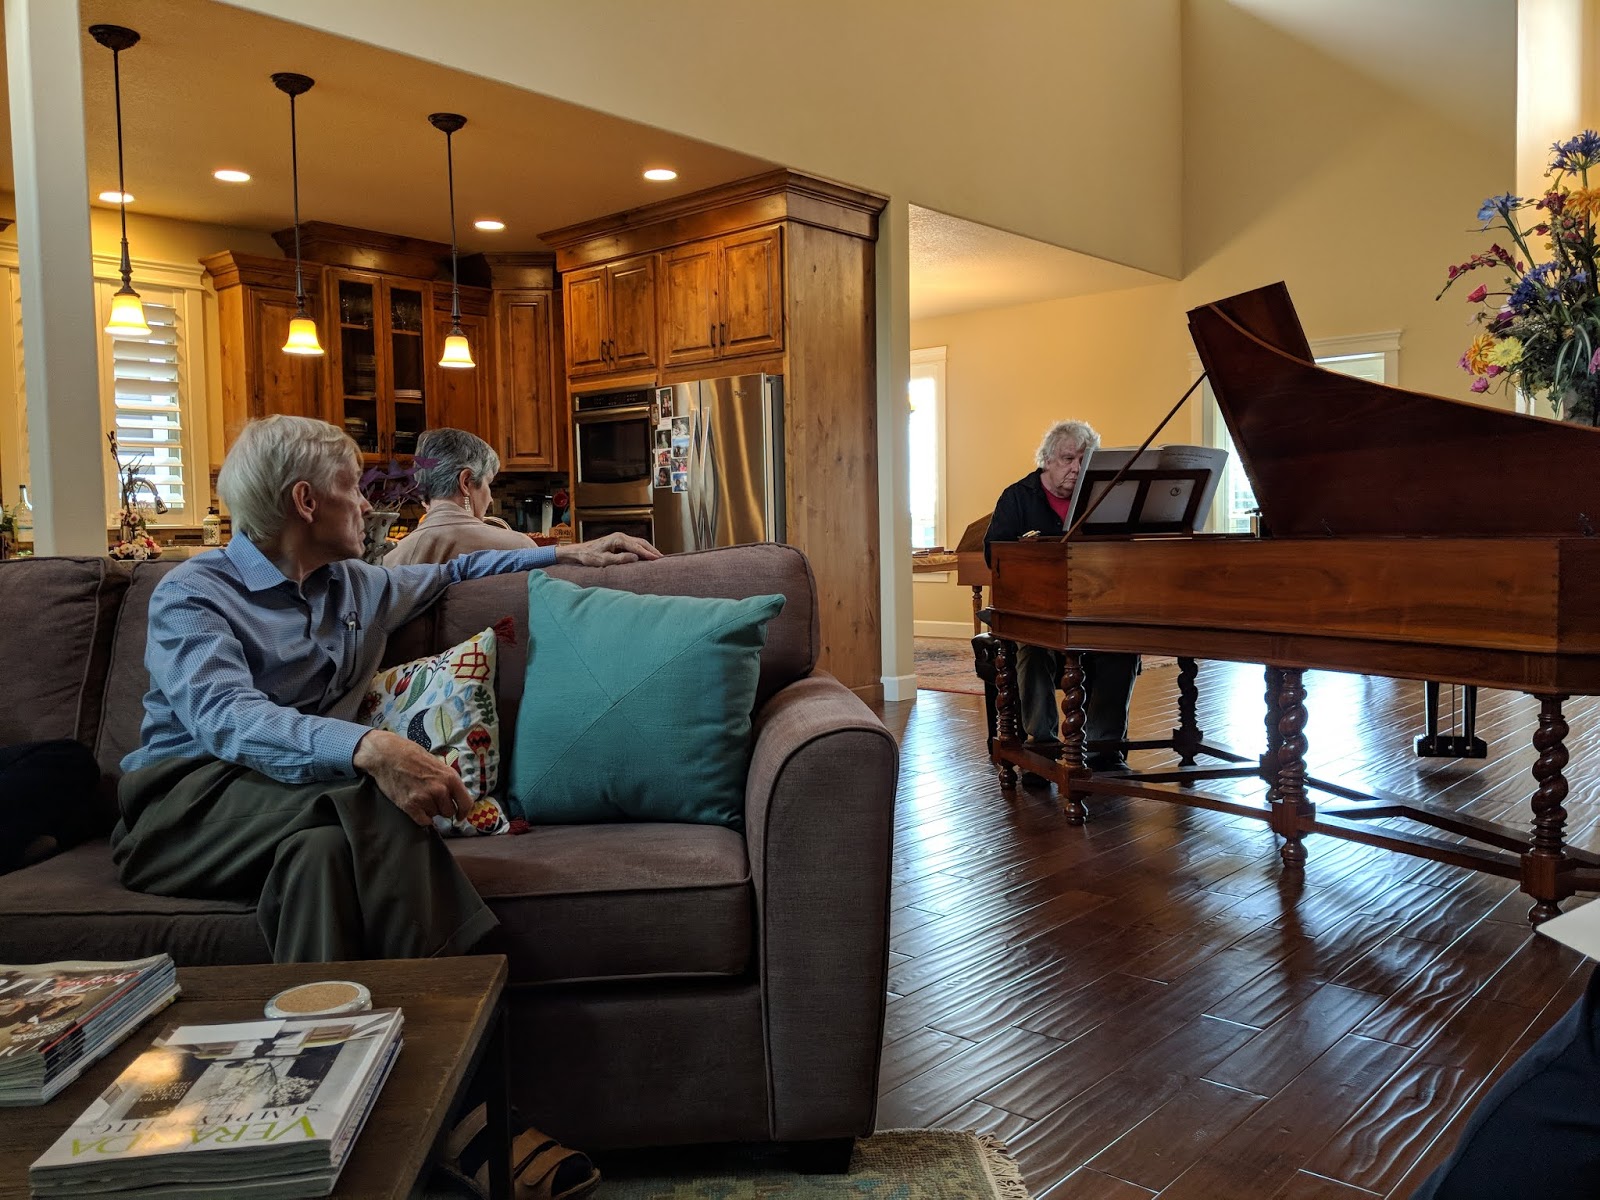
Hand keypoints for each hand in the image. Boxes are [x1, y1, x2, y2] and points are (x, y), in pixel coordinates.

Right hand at [353, 729, 470, 827]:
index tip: (460, 816)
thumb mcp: (438, 764)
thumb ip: (448, 780)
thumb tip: (456, 797)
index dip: (464, 812)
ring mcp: (425, 798)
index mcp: (450, 777)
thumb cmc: (413, 756)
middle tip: (431, 798)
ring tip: (419, 796)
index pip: (466, 803)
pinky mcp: (410, 805)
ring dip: (429, 810)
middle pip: (449, 812)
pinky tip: (415, 807)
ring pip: (434, 816)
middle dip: (442, 808)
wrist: (387, 755)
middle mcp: (440, 789)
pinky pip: (423, 821)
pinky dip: (420, 817)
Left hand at [556, 532, 662, 566]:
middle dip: (652, 550)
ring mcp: (620, 538)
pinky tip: (647, 555)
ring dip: (648, 549)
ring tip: (658, 557)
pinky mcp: (619, 542)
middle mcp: (620, 536)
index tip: (657, 559)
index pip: (636, 547)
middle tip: (662, 558)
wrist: (579, 552)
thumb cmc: (589, 556)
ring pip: (639, 542)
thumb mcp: (604, 560)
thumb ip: (620, 559)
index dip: (648, 554)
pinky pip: (634, 544)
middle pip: (641, 542)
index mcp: (618, 539)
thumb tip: (635, 558)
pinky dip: (643, 549)